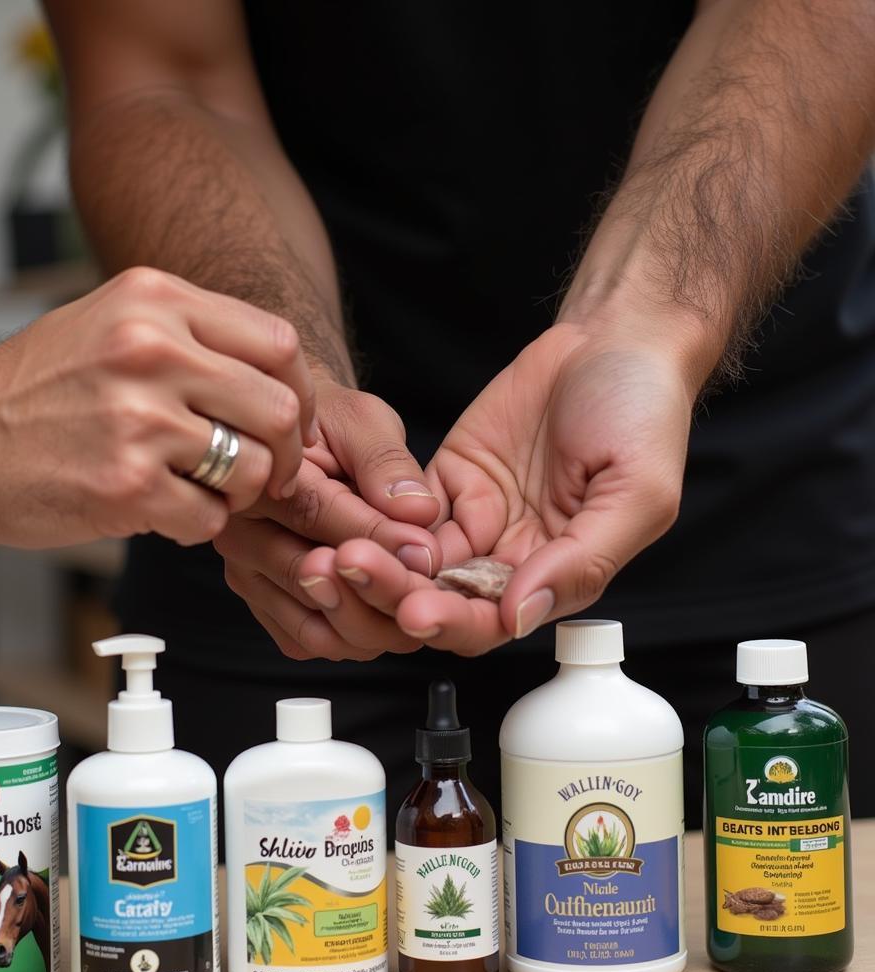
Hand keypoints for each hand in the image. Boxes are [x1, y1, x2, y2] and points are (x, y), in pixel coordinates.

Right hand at [0, 267, 316, 546]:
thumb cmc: (33, 388)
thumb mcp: (110, 322)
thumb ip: (191, 335)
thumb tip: (275, 375)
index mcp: (155, 302)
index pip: (278, 344)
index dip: (298, 394)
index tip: (290, 424)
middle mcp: (151, 350)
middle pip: (278, 409)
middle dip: (284, 454)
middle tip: (268, 473)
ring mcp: (139, 419)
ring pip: (253, 470)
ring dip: (240, 493)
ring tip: (203, 489)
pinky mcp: (126, 486)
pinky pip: (209, 517)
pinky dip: (197, 523)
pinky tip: (164, 509)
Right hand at [213, 381, 443, 659]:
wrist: (295, 443)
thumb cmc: (329, 425)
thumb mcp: (362, 421)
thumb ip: (386, 464)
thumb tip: (417, 511)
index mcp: (257, 476)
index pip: (315, 514)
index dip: (376, 537)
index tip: (425, 550)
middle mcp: (239, 531)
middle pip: (310, 581)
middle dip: (378, 591)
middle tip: (429, 591)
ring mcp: (247, 575)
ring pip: (313, 626)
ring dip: (371, 624)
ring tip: (416, 606)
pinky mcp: (263, 605)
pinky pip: (308, 641)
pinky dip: (352, 638)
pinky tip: (388, 615)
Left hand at [328, 321, 693, 655]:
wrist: (613, 342)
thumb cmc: (642, 414)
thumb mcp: (637, 492)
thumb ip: (582, 560)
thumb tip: (519, 616)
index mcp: (556, 574)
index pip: (493, 623)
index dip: (453, 623)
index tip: (417, 611)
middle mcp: (510, 557)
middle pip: (439, 599)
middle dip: (393, 594)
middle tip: (352, 572)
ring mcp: (474, 519)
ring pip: (411, 562)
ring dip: (374, 562)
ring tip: (336, 551)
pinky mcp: (446, 480)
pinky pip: (399, 511)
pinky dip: (373, 517)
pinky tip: (347, 514)